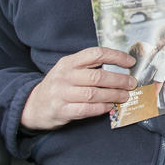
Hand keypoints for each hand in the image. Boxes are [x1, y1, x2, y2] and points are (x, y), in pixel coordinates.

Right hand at [20, 47, 135, 130]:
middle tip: (131, 83)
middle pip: (97, 76)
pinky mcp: (60, 110)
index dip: (116, 57)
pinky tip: (109, 106)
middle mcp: (64, 76)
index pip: (95, 54)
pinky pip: (86, 109)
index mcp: (68, 62)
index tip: (130, 62)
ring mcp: (61, 93)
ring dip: (113, 95)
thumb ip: (89, 67)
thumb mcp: (69, 70)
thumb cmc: (59, 86)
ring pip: (93, 94)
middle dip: (119, 80)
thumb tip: (120, 68)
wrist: (33, 105)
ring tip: (124, 96)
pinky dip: (101, 108)